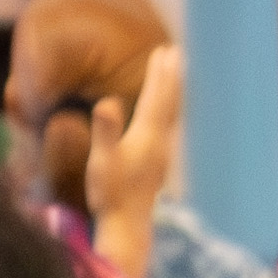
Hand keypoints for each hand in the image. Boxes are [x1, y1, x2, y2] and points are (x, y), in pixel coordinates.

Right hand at [89, 48, 182, 277]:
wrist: (126, 226)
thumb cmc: (110, 194)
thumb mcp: (102, 161)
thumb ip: (106, 131)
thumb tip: (108, 101)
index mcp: (147, 136)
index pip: (155, 98)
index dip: (159, 74)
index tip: (163, 51)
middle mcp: (159, 143)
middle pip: (168, 102)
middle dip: (170, 76)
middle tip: (175, 52)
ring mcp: (161, 154)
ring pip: (170, 115)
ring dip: (172, 92)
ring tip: (174, 75)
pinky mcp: (157, 165)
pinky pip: (167, 128)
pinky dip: (168, 112)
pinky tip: (164, 115)